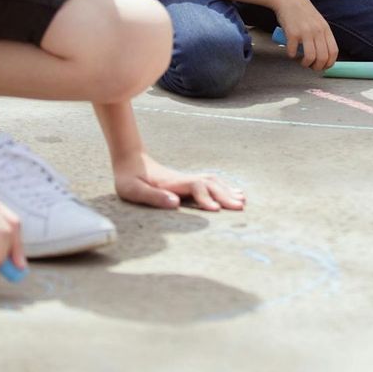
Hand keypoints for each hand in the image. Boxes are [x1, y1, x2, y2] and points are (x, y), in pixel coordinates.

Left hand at [113, 152, 245, 211]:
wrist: (131, 161)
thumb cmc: (129, 178)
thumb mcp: (133, 190)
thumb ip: (153, 196)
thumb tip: (176, 203)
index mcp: (172, 183)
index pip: (196, 187)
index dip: (206, 198)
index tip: (216, 210)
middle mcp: (184, 179)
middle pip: (210, 184)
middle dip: (225, 196)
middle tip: (240, 208)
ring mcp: (187, 179)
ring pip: (213, 182)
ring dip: (227, 190)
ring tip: (242, 200)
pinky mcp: (188, 181)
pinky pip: (210, 182)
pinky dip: (224, 187)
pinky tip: (233, 192)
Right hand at [271, 0, 338, 70]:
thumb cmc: (302, 12)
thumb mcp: (317, 22)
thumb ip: (321, 35)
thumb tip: (324, 54)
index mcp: (325, 29)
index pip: (333, 52)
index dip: (329, 63)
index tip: (323, 67)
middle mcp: (317, 31)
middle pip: (322, 57)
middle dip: (317, 67)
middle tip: (311, 67)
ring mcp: (305, 32)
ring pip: (310, 57)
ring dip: (305, 64)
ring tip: (301, 61)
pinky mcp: (292, 33)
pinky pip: (293, 52)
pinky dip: (292, 55)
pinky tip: (291, 52)